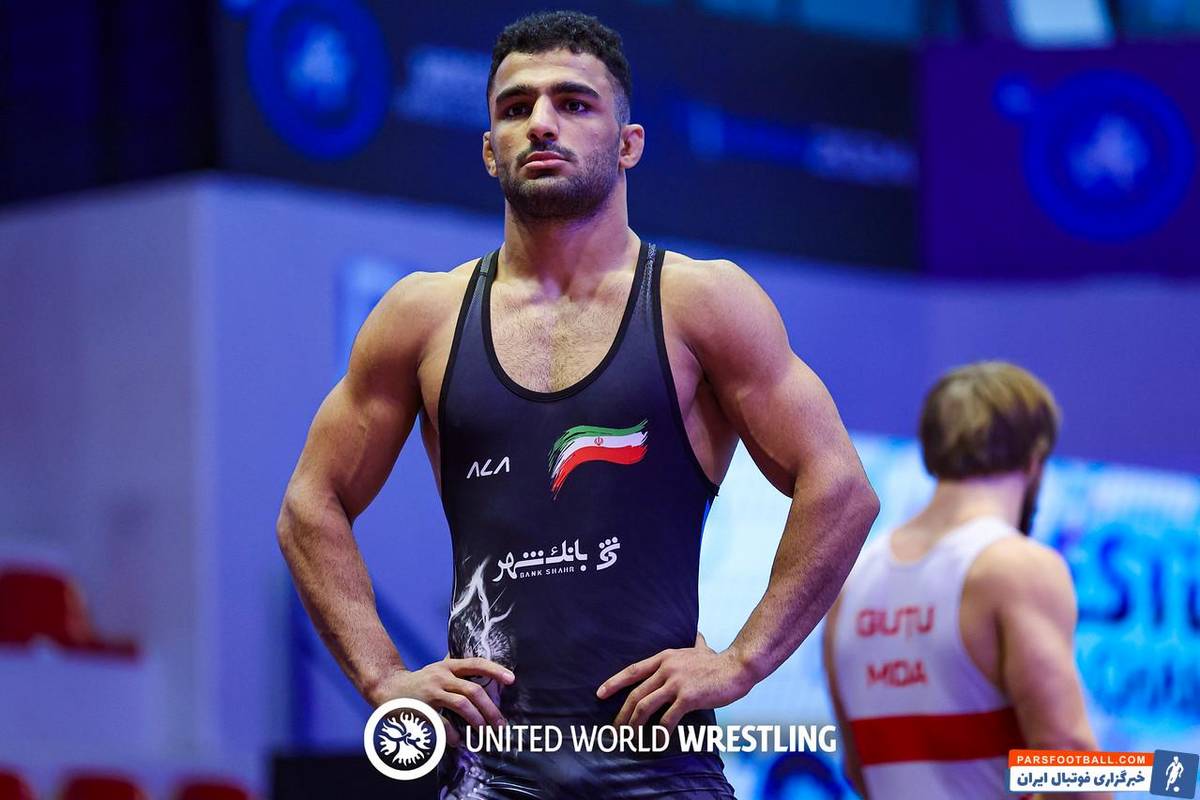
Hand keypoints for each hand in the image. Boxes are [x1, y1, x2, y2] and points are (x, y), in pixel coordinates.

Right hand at [368, 656, 513, 746]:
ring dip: (476, 720)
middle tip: (500, 724)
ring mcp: (431, 692)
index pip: (476, 664)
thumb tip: (485, 668)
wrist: (387, 687)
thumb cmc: (419, 681)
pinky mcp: (422, 708)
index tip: (512, 680)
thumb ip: (457, 669)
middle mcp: (442, 676)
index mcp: (449, 666)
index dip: (495, 670)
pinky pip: (442, 722)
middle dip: (490, 709)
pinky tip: (458, 741)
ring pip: (461, 704)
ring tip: (482, 733)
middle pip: (473, 690)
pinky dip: (452, 733)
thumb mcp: (438, 669)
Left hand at [596, 633, 755, 732]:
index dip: (614, 683)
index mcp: (665, 658)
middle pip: (636, 693)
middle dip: (622, 713)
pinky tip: (658, 743)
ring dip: (635, 725)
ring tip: (631, 739)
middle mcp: (666, 668)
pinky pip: (667, 719)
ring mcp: (676, 682)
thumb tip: (698, 635)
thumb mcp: (702, 648)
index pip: (632, 670)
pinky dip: (659, 733)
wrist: (738, 666)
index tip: (600, 693)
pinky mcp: (687, 697)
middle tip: (616, 729)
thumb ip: (695, 643)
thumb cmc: (720, 661)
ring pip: (645, 706)